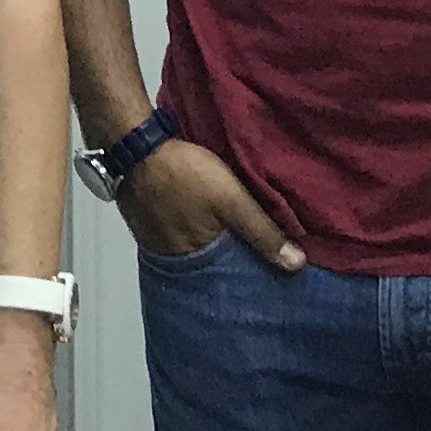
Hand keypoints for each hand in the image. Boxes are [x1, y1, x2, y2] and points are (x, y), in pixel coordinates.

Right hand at [118, 140, 302, 272]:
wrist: (135, 148)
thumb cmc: (184, 174)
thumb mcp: (232, 199)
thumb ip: (262, 232)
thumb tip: (296, 265)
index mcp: (199, 260)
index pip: (231, 282)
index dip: (251, 278)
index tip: (272, 278)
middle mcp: (177, 261)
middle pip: (213, 270)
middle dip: (234, 266)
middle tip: (258, 260)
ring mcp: (160, 245)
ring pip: (197, 255)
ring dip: (215, 250)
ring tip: (237, 243)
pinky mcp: (150, 228)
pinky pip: (180, 240)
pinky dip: (196, 237)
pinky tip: (206, 226)